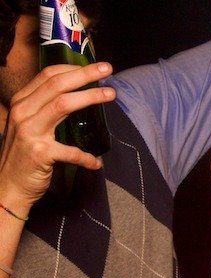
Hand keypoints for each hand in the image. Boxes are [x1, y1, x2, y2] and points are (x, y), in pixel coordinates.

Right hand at [0, 63, 114, 213]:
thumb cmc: (24, 156)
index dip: (73, 68)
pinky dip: (87, 157)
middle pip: (57, 84)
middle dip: (85, 74)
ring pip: (63, 105)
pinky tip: (97, 162)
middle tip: (107, 69)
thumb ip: (46, 110)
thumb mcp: (29, 126)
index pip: (47, 76)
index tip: (95, 67)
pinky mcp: (40, 153)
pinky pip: (71, 151)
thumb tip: (76, 96)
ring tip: (110, 94)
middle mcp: (23, 112)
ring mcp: (30, 131)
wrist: (8, 187)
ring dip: (91, 97)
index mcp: (21, 103)